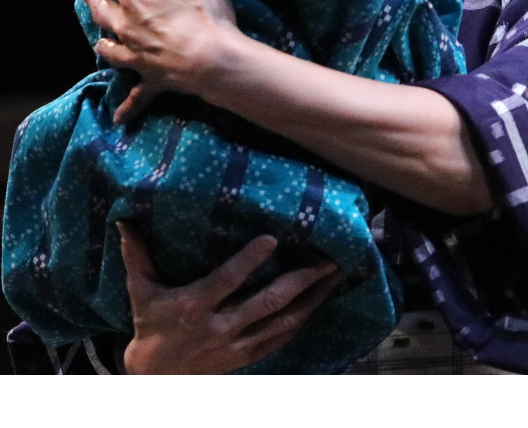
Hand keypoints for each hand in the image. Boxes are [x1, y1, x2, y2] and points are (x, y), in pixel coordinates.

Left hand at [78, 0, 238, 122]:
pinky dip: (127, 105)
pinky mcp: (150, 79)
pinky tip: (119, 118)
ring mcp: (136, 56)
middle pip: (101, 10)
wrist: (215, 63)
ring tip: (98, 37)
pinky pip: (135, 95)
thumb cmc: (206, 15)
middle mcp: (126, 26)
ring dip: (102, 40)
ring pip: (108, 47)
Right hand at [117, 221, 340, 374]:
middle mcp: (220, 326)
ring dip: (312, 298)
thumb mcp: (141, 289)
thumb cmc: (150, 323)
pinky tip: (319, 300)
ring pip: (283, 321)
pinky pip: (282, 337)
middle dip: (301, 279)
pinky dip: (303, 318)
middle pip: (267, 301)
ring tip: (334, 276)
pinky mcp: (248, 357)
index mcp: (194, 305)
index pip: (226, 281)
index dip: (249, 260)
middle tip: (327, 259)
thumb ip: (138, 254)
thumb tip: (125, 218)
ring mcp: (237, 344)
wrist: (156, 376)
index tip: (272, 238)